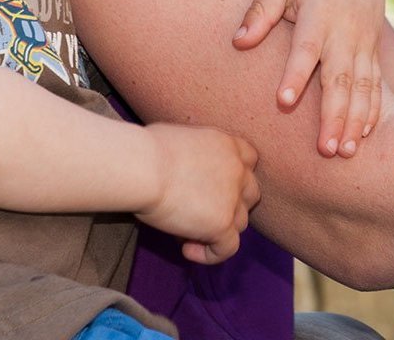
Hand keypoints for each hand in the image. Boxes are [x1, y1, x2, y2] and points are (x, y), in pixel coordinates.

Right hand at [138, 123, 259, 264]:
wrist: (144, 168)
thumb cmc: (147, 150)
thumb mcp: (182, 140)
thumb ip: (196, 155)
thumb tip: (182, 170)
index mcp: (227, 145)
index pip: (249, 161)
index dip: (234, 178)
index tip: (211, 189)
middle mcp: (237, 169)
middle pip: (249, 195)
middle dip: (230, 206)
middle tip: (198, 213)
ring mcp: (233, 198)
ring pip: (240, 223)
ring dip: (217, 230)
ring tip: (185, 231)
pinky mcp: (222, 223)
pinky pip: (228, 248)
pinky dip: (210, 254)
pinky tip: (187, 249)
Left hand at [233, 0, 385, 156]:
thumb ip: (261, 9)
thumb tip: (238, 41)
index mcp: (319, 15)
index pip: (307, 48)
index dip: (296, 74)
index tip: (283, 101)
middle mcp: (344, 33)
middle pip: (340, 78)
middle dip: (334, 115)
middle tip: (325, 149)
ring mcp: (363, 44)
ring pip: (362, 87)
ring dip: (355, 120)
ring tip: (345, 152)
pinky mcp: (372, 51)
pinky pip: (376, 84)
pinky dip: (373, 110)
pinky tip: (365, 135)